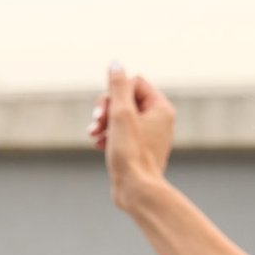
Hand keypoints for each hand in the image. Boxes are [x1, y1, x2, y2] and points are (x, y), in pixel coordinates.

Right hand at [89, 62, 175, 211]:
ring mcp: (149, 135)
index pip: (133, 82)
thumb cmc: (131, 153)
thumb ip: (117, 86)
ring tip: (94, 135)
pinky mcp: (139, 149)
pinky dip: (108, 135)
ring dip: (103, 122)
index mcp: (161, 108)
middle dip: (106, 109)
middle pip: (125, 98)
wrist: (136, 191)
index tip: (106, 111)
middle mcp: (159, 120)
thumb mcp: (121, 114)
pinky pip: (120, 132)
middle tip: (96, 123)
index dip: (115, 93)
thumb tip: (115, 63)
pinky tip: (98, 144)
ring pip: (120, 116)